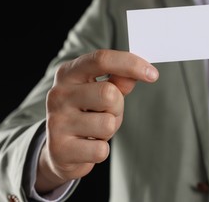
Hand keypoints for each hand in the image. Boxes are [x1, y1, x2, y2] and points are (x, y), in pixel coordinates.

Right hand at [35, 49, 158, 192]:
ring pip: (107, 124)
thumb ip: (119, 80)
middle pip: (109, 94)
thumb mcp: (101, 92)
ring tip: (94, 129)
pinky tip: (87, 146)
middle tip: (107, 113)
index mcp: (68, 73)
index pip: (101, 59)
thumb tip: (137, 73)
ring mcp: (56, 121)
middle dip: (118, 107)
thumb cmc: (86, 114)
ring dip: (109, 129)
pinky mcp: (59, 149)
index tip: (153, 74)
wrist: (59, 150)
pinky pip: (101, 150)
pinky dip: (100, 149)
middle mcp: (58, 94)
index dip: (130, 64)